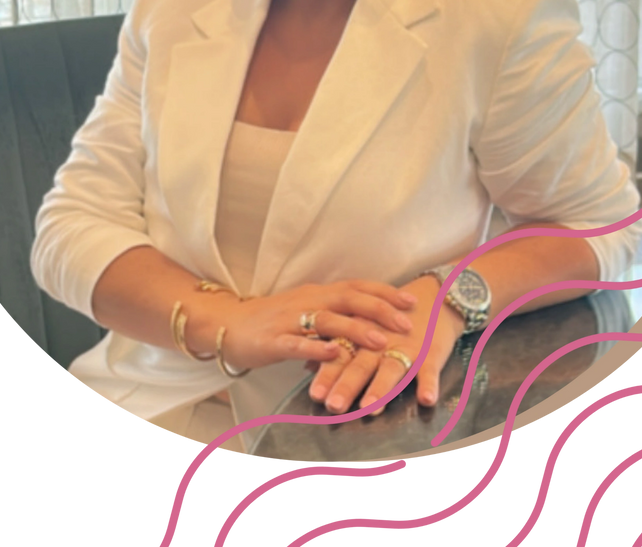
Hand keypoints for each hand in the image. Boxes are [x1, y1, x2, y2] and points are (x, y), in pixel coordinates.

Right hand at [214, 279, 417, 372]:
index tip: (412, 301)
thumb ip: (336, 315)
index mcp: (319, 293)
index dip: (385, 293)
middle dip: (380, 310)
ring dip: (355, 329)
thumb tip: (371, 320)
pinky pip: (297, 343)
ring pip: (328, 320)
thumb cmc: (273, 320)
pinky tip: (333, 354)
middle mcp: (308, 300)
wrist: (229, 324)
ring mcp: (290, 319)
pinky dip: (316, 348)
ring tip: (380, 341)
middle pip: (349, 299)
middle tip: (407, 324)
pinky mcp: (273, 340)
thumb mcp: (308, 311)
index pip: (357, 287)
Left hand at [307, 275, 464, 414]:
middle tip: (332, 405)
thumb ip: (337, 349)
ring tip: (370, 408)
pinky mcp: (431, 353)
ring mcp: (407, 348)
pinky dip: (429, 384)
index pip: (341, 355)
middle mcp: (381, 342)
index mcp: (362, 335)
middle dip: (347, 384)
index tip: (315, 395)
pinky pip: (430, 371)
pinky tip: (426, 400)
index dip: (327, 374)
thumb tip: (306, 367)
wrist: (435, 296)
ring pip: (392, 368)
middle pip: (361, 364)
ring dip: (380, 387)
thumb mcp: (364, 329)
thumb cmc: (393, 319)